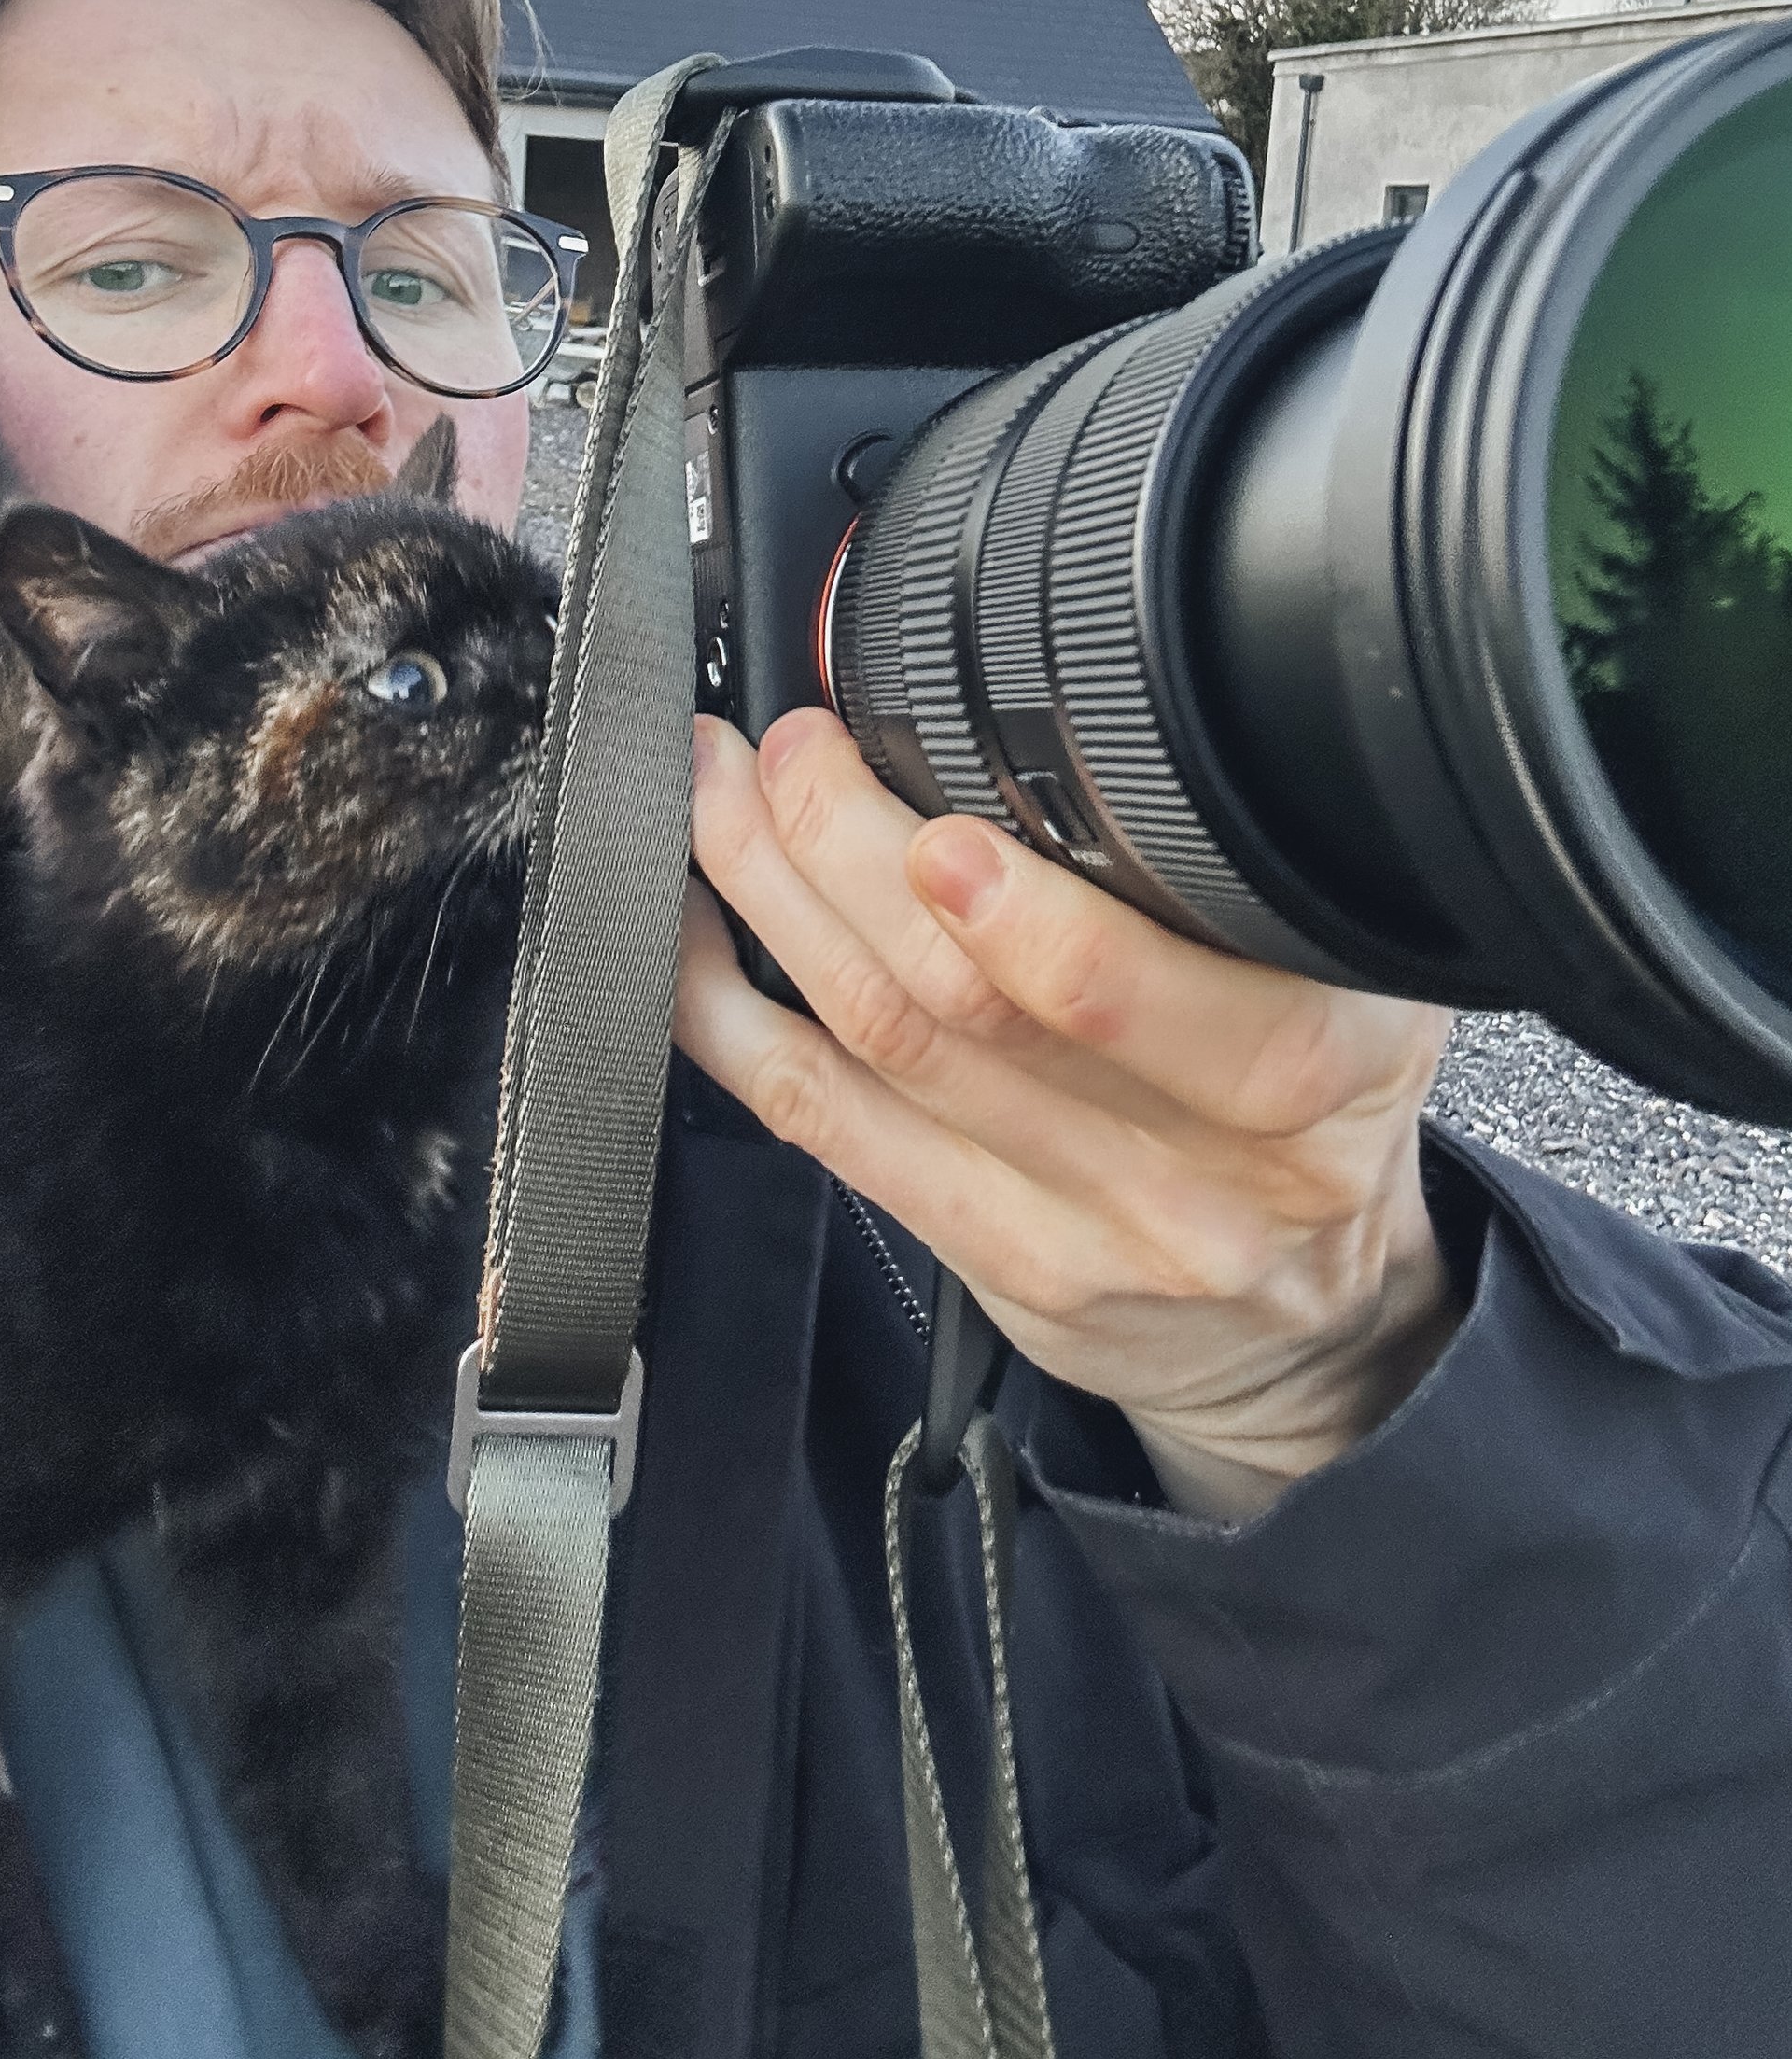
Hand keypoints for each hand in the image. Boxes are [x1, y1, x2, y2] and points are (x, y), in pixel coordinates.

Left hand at [676, 707, 1461, 1520]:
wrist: (1309, 1329)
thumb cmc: (1322, 1119)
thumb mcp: (1367, 990)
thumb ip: (1250, 892)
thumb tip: (1081, 729)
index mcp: (1312, 1068)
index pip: (1148, 1000)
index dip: (1024, 923)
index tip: (939, 828)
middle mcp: (1193, 1162)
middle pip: (969, 1001)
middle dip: (849, 852)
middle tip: (792, 751)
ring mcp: (1079, 1226)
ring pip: (881, 1043)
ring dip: (775, 903)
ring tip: (722, 796)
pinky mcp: (987, 1262)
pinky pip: (826, 1126)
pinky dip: (733, 1021)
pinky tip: (691, 937)